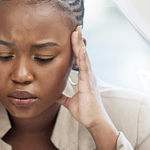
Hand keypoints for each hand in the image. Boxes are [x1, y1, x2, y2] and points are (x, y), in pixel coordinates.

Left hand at [57, 27, 118, 149]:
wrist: (95, 122)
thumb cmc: (86, 113)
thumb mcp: (69, 102)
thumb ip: (63, 96)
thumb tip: (55, 94)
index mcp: (85, 78)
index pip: (79, 59)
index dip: (76, 47)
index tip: (73, 35)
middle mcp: (88, 75)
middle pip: (83, 54)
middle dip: (79, 40)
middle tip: (76, 26)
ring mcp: (90, 78)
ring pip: (84, 57)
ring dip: (79, 44)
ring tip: (77, 30)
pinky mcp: (89, 83)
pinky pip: (84, 67)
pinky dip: (82, 57)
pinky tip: (79, 48)